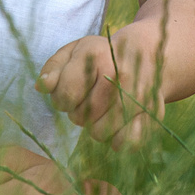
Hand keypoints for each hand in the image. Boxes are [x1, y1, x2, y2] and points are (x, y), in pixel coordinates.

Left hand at [38, 30, 162, 146]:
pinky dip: (118, 139)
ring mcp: (139, 96)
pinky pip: (127, 142)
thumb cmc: (101, 56)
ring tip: (102, 110)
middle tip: (89, 100)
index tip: (68, 95)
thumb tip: (42, 86)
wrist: (144, 54)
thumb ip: (54, 68)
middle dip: (79, 112)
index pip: (66, 95)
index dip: (61, 100)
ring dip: (96, 126)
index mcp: (96, 56)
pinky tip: (118, 124)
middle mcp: (120, 75)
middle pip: (82, 117)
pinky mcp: (153, 113)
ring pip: (101, 133)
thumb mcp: (73, 52)